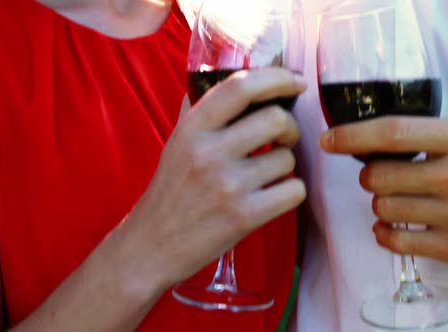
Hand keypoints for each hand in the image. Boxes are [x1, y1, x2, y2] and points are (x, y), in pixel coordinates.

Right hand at [120, 68, 306, 288]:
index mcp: (192, 129)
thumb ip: (202, 112)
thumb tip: (235, 79)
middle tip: (283, 139)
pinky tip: (273, 197)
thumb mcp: (176, 144)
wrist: (151, 247)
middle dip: (290, 128)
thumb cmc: (170, 193)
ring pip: (288, 159)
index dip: (277, 78)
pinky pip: (294, 191)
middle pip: (276, 119)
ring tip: (265, 177)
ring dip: (285, 167)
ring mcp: (228, 186)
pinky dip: (291, 192)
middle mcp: (209, 153)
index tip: (296, 82)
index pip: (240, 86)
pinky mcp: (245, 217)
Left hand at [320, 116, 447, 273]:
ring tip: (402, 201)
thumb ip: (432, 138)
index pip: (394, 132)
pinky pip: (395, 240)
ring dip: (381, 204)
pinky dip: (385, 233)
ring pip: (383, 207)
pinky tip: (396, 226)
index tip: (330, 139)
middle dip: (370, 176)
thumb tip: (373, 142)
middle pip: (379, 175)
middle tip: (382, 176)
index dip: (353, 135)